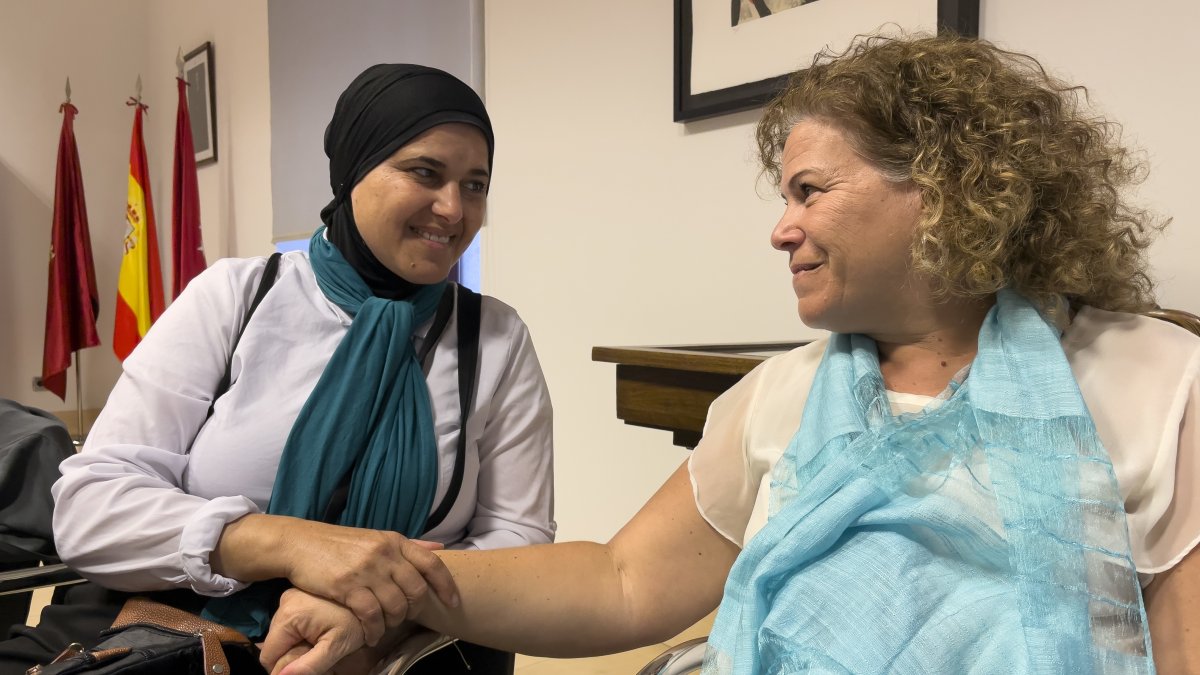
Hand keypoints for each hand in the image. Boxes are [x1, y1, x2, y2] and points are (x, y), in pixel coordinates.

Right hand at [262, 588, 363, 674]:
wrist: (373, 595)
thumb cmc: (356, 622)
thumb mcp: (336, 646)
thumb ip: (309, 665)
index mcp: (289, 615)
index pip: (269, 655)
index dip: (283, 667)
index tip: (304, 667)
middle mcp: (284, 602)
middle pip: (275, 643)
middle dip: (291, 654)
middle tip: (316, 654)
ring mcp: (290, 596)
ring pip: (282, 633)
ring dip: (296, 643)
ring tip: (320, 641)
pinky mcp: (297, 595)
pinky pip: (291, 621)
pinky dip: (300, 631)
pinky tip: (319, 630)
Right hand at [281, 521, 457, 645]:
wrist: (300, 544)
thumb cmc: (339, 544)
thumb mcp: (376, 538)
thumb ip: (408, 546)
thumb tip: (440, 549)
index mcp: (394, 541)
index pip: (432, 563)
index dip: (446, 585)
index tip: (453, 602)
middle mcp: (384, 554)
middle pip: (416, 589)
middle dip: (415, 609)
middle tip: (406, 617)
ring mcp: (366, 570)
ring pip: (396, 606)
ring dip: (394, 623)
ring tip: (385, 627)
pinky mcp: (347, 586)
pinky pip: (371, 615)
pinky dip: (374, 630)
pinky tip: (370, 635)